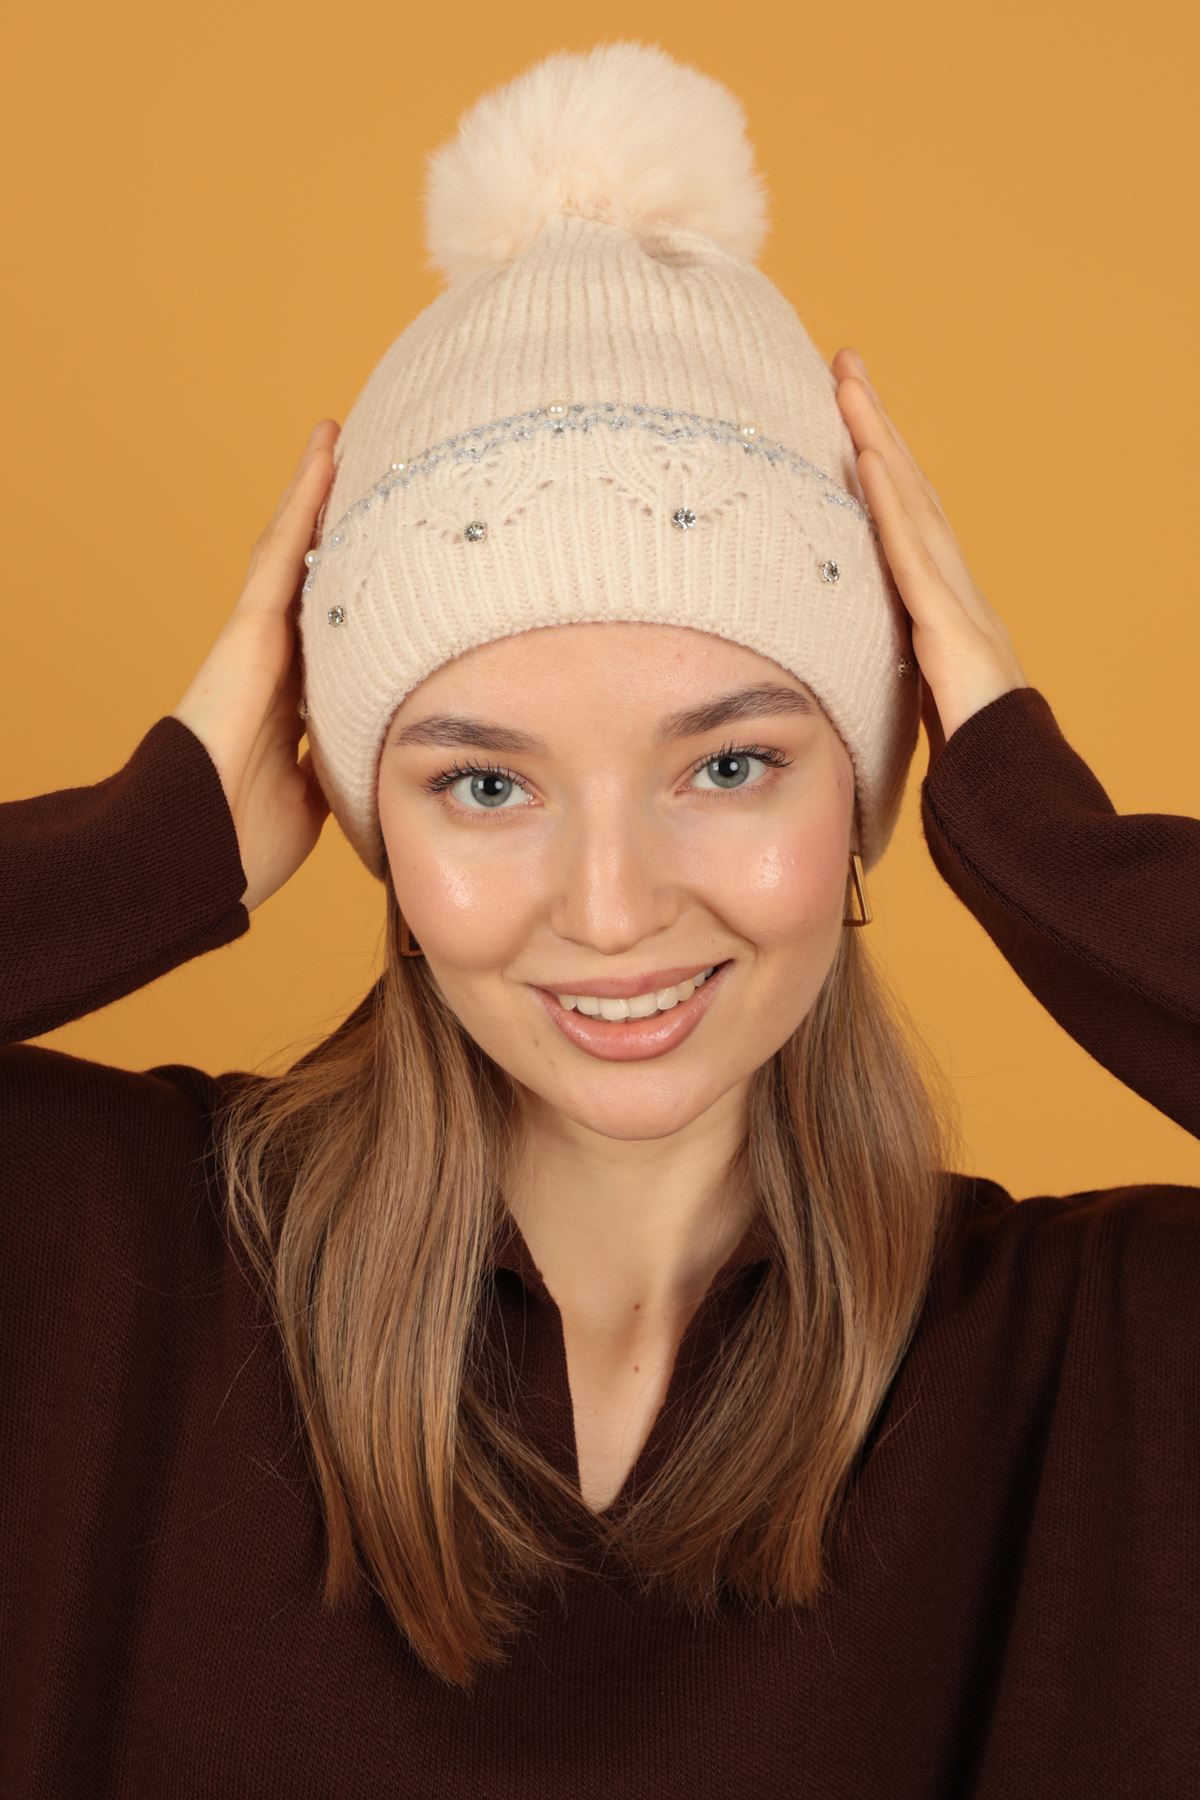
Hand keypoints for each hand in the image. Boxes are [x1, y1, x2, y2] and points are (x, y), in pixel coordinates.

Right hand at [171, 419, 338, 912]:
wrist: (196, 854)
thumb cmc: (244, 844)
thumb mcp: (318, 802)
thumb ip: (342, 769)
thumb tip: (378, 760)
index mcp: (295, 702)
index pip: (335, 633)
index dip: (359, 595)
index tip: (391, 561)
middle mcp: (278, 662)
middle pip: (316, 579)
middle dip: (340, 529)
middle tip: (374, 472)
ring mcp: (260, 641)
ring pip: (298, 551)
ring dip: (322, 494)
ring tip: (347, 437)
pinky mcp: (250, 628)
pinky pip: (283, 550)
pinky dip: (306, 497)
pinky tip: (328, 450)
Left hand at [832, 347, 1029, 771]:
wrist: (1012, 788)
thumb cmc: (967, 753)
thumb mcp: (912, 693)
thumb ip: (889, 664)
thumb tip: (846, 661)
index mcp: (939, 599)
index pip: (903, 515)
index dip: (878, 459)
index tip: (848, 410)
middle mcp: (951, 584)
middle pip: (909, 489)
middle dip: (877, 423)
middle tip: (846, 363)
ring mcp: (954, 598)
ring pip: (910, 503)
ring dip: (877, 440)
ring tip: (847, 386)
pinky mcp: (948, 622)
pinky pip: (911, 552)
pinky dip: (889, 503)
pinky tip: (866, 459)